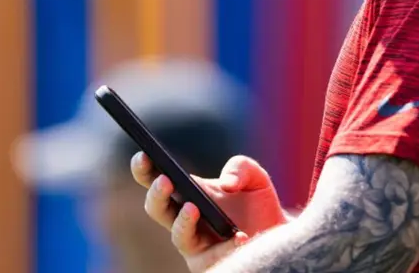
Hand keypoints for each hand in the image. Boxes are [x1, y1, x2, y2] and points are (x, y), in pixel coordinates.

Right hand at [132, 153, 288, 270]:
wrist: (275, 234)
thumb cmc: (256, 203)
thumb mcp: (254, 177)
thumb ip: (241, 167)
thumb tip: (227, 184)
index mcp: (187, 191)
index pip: (156, 178)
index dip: (144, 168)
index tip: (143, 155)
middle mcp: (183, 218)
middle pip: (156, 208)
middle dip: (156, 194)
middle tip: (165, 180)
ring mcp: (194, 242)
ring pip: (177, 235)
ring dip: (183, 221)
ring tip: (193, 208)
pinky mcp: (210, 262)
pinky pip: (213, 256)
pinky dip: (227, 246)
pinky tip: (240, 237)